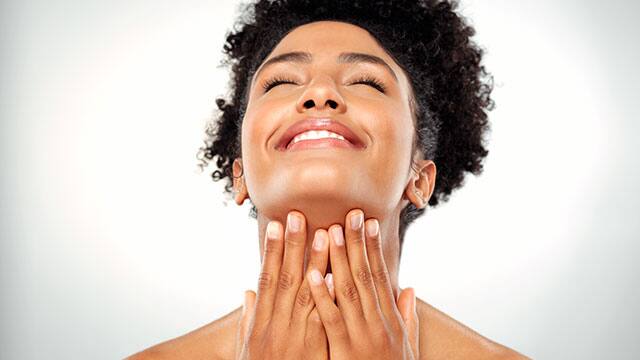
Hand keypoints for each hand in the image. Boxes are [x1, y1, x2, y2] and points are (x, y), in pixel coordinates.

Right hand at [234, 211, 335, 359]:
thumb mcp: (248, 348)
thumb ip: (249, 319)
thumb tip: (248, 292)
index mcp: (261, 322)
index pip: (267, 278)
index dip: (271, 250)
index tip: (276, 223)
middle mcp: (275, 326)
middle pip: (285, 279)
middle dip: (292, 246)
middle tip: (298, 215)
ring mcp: (294, 338)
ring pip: (305, 294)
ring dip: (315, 262)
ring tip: (325, 233)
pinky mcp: (312, 350)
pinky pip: (322, 321)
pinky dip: (327, 298)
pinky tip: (335, 277)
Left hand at [305, 209, 419, 359]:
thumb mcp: (407, 346)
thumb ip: (407, 317)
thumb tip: (408, 289)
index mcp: (390, 319)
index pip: (380, 276)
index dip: (374, 248)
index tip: (369, 223)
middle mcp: (379, 323)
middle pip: (365, 276)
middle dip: (356, 243)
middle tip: (350, 213)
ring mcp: (363, 337)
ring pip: (349, 291)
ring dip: (338, 260)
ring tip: (329, 231)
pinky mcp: (346, 352)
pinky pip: (331, 321)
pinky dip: (321, 296)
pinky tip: (311, 275)